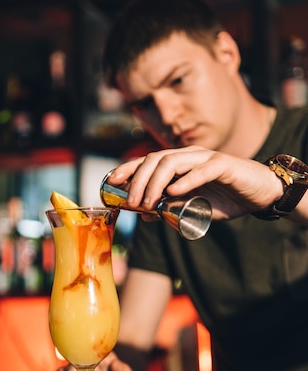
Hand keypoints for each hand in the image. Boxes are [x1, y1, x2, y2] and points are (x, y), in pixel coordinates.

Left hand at [108, 146, 284, 220]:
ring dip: (155, 183)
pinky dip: (185, 181)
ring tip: (148, 203)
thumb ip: (171, 208)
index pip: (148, 160)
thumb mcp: (193, 207)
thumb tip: (144, 214)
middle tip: (132, 203)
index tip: (110, 183)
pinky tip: (172, 193)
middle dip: (138, 180)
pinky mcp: (224, 166)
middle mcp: (189, 155)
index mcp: (180, 162)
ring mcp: (206, 158)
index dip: (128, 169)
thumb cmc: (226, 198)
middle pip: (155, 159)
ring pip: (172, 162)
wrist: (260, 194)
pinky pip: (201, 170)